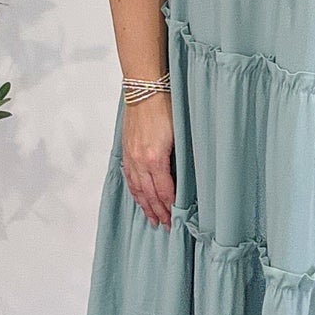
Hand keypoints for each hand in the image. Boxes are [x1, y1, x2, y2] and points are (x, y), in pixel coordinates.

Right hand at [121, 95, 175, 228]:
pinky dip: (134, 191)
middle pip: (149, 194)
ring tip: (152, 219)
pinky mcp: (127, 150)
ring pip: (137, 188)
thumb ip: (181, 157)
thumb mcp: (180, 133)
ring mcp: (131, 156)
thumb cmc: (166, 105)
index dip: (170, 207)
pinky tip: (139, 198)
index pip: (164, 190)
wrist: (145, 88)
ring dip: (145, 206)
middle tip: (165, 226)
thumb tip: (188, 176)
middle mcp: (140, 160)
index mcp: (155, 158)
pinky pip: (129, 177)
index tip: (175, 219)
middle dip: (158, 212)